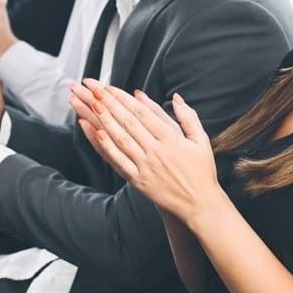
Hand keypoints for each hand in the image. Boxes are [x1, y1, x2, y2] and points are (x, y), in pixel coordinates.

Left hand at [68, 80, 224, 223]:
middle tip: (94, 90)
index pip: (143, 113)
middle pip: (128, 122)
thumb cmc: (202, 171)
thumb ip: (188, 117)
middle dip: (110, 104)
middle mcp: (156, 150)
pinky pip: (119, 161)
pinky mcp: (139, 181)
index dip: (124, 99)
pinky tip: (96, 134)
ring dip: (105, 120)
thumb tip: (176, 97)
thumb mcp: (201, 140)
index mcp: (171, 139)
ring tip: (91, 105)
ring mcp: (146, 166)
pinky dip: (107, 147)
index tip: (110, 88)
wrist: (199, 204)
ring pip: (121, 139)